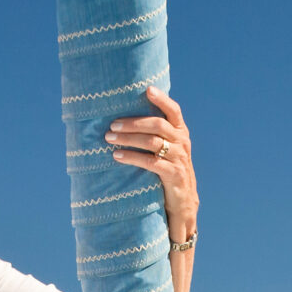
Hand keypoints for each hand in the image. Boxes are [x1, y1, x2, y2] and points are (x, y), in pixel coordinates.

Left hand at [104, 88, 197, 240]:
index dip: (162, 99)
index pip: (174, 110)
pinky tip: (117, 156)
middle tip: (112, 124)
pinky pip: (151, 162)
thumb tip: (125, 118)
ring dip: (128, 138)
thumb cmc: (168, 170)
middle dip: (133, 122)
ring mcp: (179, 158)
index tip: (147, 89)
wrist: (183, 202)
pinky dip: (132, 157)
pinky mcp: (174, 175)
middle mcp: (182, 142)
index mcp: (180, 132)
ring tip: (109, 138)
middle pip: (157, 125)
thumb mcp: (167, 150)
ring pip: (152, 142)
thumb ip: (155, 134)